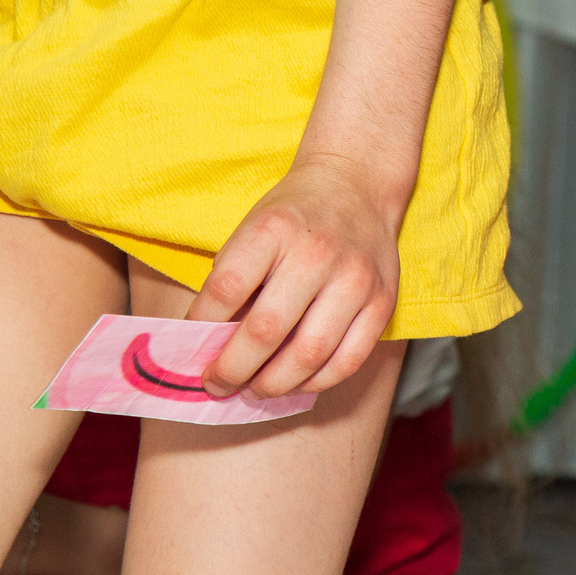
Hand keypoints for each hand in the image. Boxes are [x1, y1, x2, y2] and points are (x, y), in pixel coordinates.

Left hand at [186, 152, 401, 397]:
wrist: (357, 184)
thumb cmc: (293, 217)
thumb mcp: (253, 229)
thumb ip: (234, 282)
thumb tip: (212, 346)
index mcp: (274, 229)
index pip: (226, 289)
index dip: (201, 328)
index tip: (192, 349)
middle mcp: (317, 253)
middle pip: (266, 330)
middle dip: (233, 369)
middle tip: (217, 385)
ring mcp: (356, 279)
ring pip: (310, 354)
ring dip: (274, 384)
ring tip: (254, 390)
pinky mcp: (383, 301)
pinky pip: (349, 360)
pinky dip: (317, 382)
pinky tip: (296, 383)